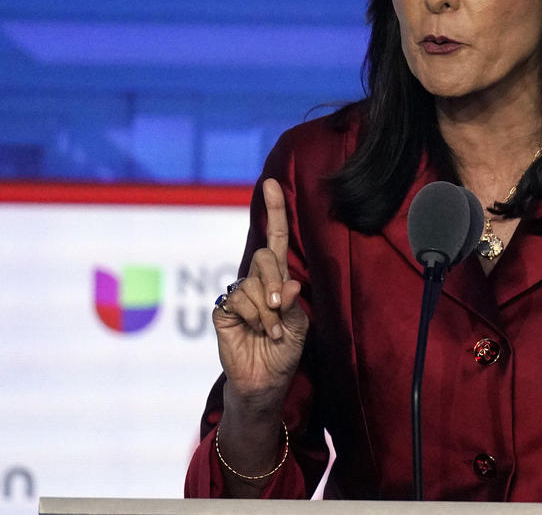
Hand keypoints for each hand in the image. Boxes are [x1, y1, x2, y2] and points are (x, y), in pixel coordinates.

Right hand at [214, 178, 308, 413]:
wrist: (265, 380)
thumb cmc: (285, 351)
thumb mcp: (298, 326)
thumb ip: (292, 304)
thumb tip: (289, 283)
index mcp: (279, 278)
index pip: (276, 237)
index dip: (274, 210)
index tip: (271, 182)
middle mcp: (257, 280)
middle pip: (264, 258)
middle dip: (274, 284)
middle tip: (279, 313)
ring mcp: (237, 294)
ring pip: (251, 284)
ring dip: (266, 312)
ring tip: (269, 332)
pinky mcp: (222, 310)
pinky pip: (236, 301)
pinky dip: (252, 318)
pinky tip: (254, 332)